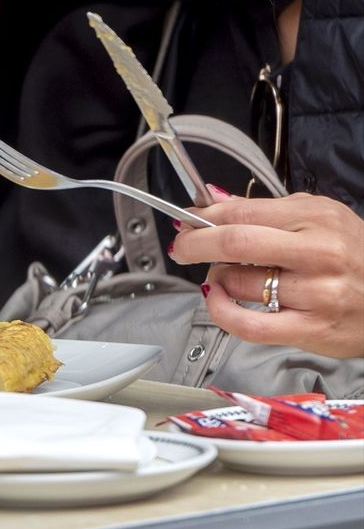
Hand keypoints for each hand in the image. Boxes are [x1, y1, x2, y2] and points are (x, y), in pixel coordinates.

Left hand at [170, 191, 363, 358]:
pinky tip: (218, 300)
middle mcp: (319, 253)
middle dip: (196, 243)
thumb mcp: (319, 218)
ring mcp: (315, 293)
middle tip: (183, 246)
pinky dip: (220, 312)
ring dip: (216, 278)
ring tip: (223, 275)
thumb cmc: (356, 256)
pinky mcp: (309, 328)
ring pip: (238, 283)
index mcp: (318, 219)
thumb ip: (264, 210)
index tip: (186, 220)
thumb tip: (213, 200)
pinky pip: (247, 324)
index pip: (244, 212)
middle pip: (236, 242)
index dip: (204, 216)